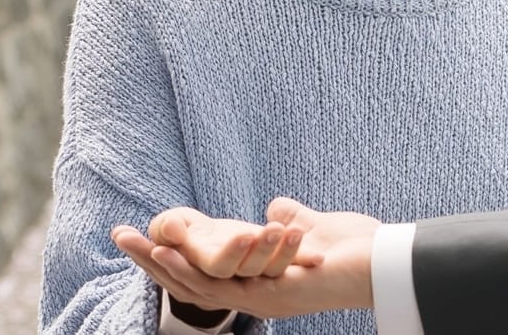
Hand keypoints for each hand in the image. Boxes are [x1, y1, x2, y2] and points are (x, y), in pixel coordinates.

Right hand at [115, 198, 381, 318]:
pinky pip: (223, 285)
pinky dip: (192, 269)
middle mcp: (256, 295)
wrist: (388, 262)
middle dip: (153, 260)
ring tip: (136, 242)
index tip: (143, 236)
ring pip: (198, 286)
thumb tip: (274, 209)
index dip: (173, 257)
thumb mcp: (311, 229)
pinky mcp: (272, 295)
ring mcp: (262, 298)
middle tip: (120, 236)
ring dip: (164, 264)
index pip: (206, 272)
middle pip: (191, 282)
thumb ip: (290, 220)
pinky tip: (171, 252)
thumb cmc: (358, 248)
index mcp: (262, 281)